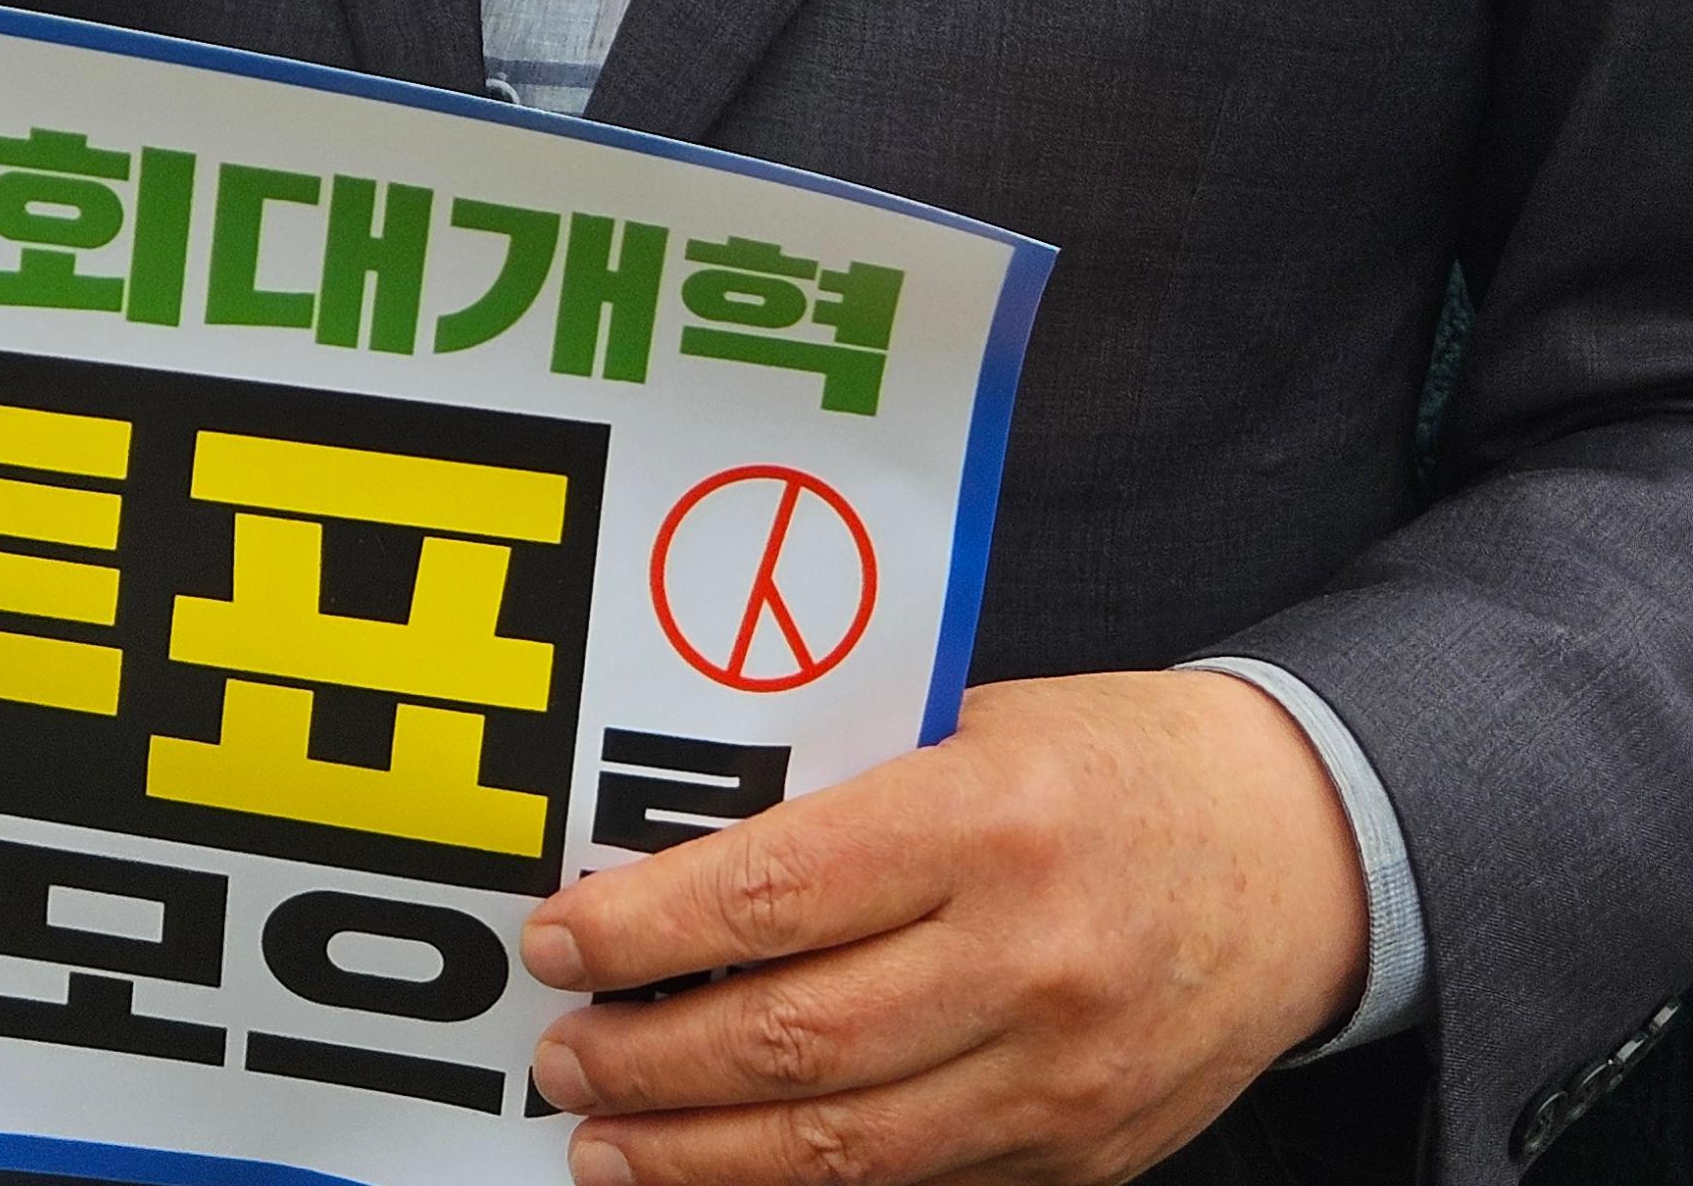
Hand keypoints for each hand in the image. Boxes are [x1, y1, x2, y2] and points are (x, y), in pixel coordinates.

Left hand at [521, 669, 1369, 1183]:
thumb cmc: (1118, 762)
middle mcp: (1027, 959)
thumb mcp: (976, 727)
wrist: (1304, 848)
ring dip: (704, 1157)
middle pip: (795, 1039)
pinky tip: (735, 1172)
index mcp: (987, 819)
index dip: (648, 931)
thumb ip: (849, 793)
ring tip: (610, 1145)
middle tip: (563, 1055)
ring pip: (846, 1149)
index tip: (562, 939)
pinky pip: (921, 1183)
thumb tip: (679, 863)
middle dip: (651, 1060)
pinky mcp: (1086, 1156)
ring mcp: (1062, 1077)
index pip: (777, 892)